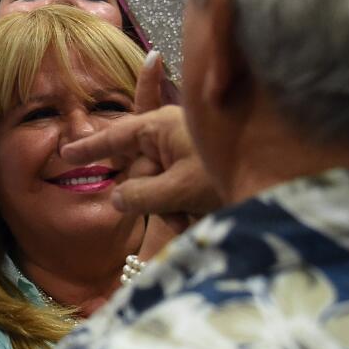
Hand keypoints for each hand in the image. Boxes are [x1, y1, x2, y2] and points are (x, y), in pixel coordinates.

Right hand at [65, 104, 219, 219]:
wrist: (282, 174)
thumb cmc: (227, 173)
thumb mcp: (179, 189)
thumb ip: (141, 194)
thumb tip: (117, 198)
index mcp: (161, 127)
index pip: (116, 137)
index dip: (90, 148)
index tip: (66, 154)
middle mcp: (172, 134)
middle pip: (141, 169)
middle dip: (152, 198)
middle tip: (175, 218)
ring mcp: (188, 149)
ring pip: (160, 184)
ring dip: (172, 208)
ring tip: (194, 220)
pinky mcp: (201, 165)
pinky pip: (178, 187)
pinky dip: (185, 206)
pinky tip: (201, 217)